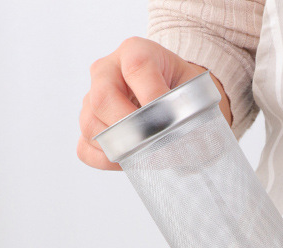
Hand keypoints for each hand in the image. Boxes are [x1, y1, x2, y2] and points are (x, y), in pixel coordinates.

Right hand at [78, 37, 230, 169]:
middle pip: (102, 98)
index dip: (152, 97)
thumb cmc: (183, 92)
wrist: (173, 96)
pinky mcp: (89, 123)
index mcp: (135, 51)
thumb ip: (196, 116)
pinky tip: (128, 159)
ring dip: (118, 146)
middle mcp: (107, 70)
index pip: (136, 68)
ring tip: (146, 152)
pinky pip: (86, 147)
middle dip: (129, 128)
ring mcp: (92, 96)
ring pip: (90, 124)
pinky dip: (105, 160)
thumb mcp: (195, 94)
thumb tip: (197, 148)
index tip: (170, 121)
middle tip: (153, 145)